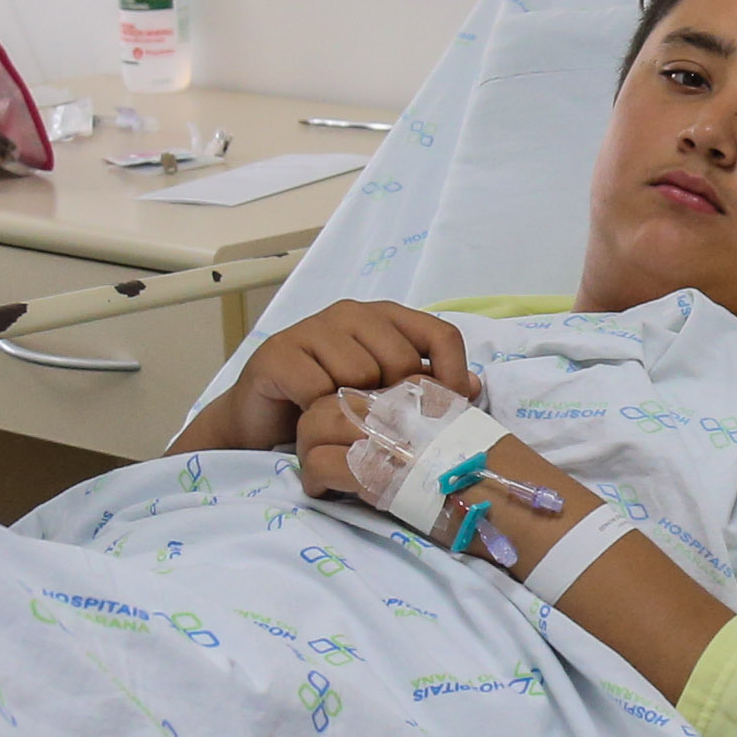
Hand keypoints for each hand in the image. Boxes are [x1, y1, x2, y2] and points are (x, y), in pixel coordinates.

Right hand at [171, 300, 474, 456]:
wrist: (261, 419)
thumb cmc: (329, 404)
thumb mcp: (384, 395)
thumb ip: (424, 386)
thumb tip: (475, 387)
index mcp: (384, 317)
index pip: (440, 334)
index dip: (451, 375)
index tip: (446, 411)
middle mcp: (350, 313)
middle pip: (400, 359)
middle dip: (393, 401)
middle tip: (375, 422)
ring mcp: (312, 327)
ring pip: (359, 373)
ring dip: (350, 407)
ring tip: (337, 417)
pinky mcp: (278, 352)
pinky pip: (317, 388)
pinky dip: (316, 411)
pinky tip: (307, 414)